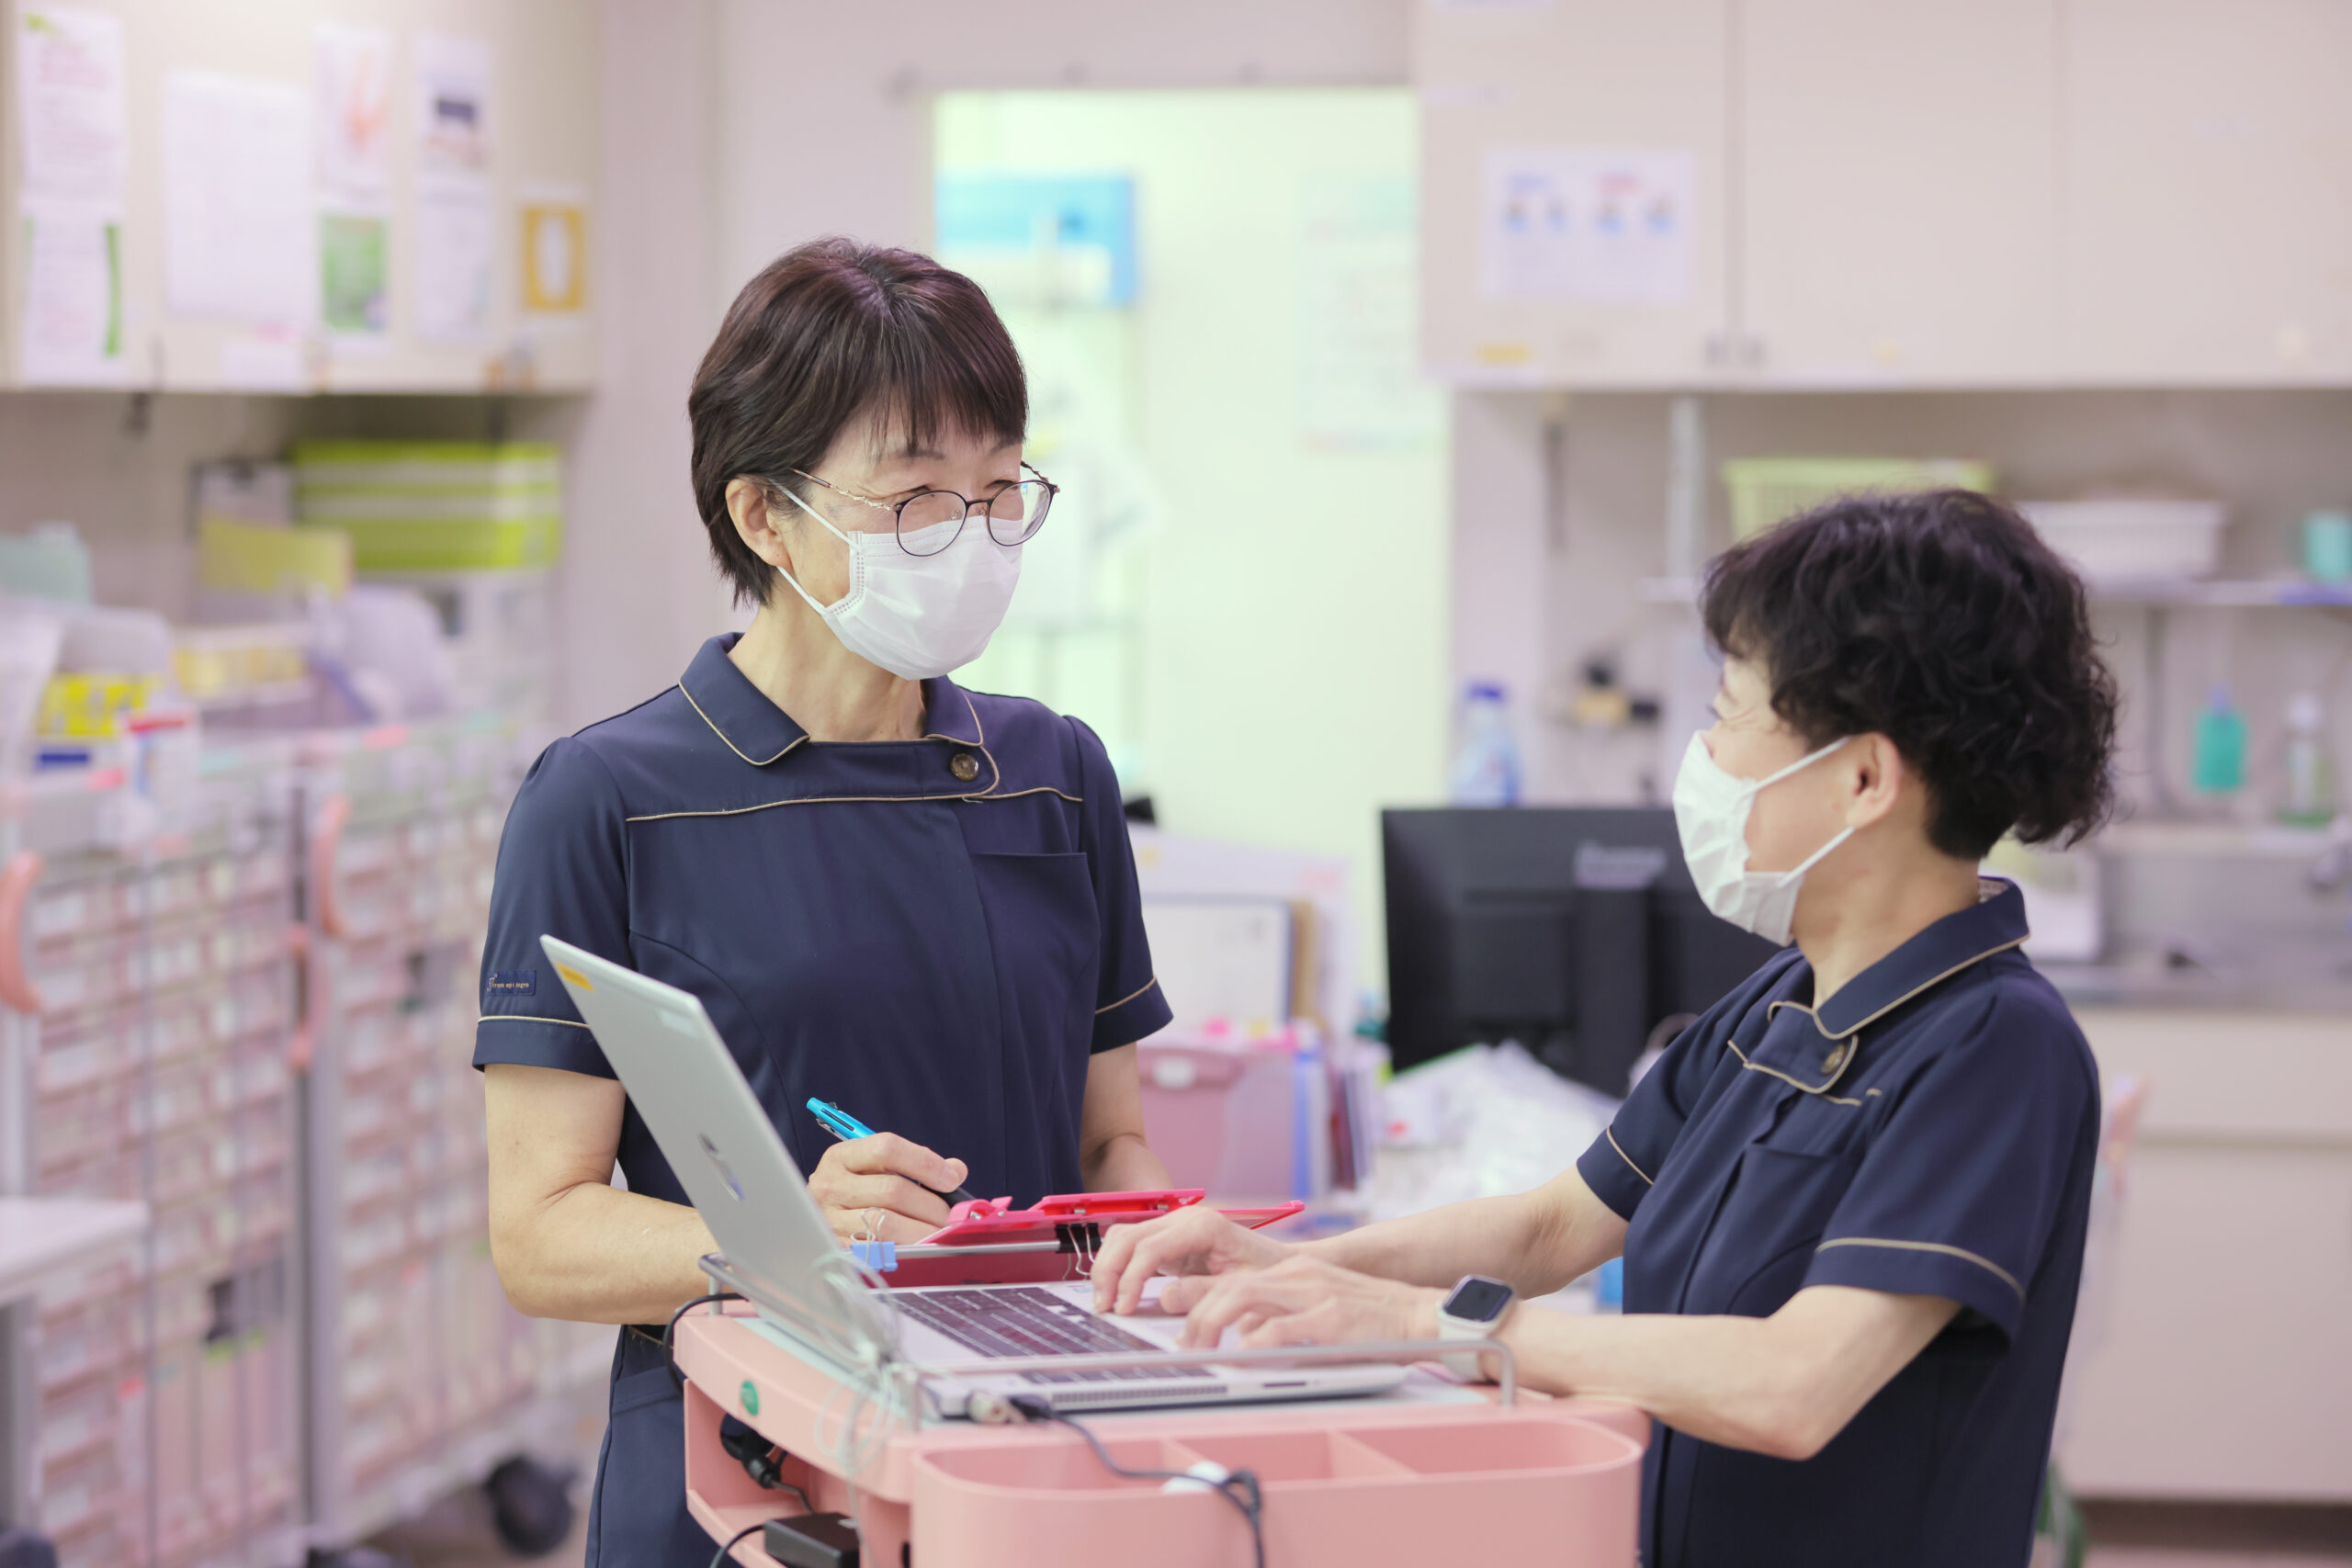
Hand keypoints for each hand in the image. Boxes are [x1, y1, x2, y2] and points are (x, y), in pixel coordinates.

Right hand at [806, 1134, 968, 1243]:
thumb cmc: (855, 1190)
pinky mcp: (834, 1249)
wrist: (808, 1219)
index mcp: (841, 1156)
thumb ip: (914, 1164)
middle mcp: (830, 1185)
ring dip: (922, 1231)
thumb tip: (956, 1171)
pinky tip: (917, 1249)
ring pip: (886, 1225)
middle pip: (892, 1190)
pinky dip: (904, 1250)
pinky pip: (877, 1252)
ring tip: (938, 1233)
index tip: (951, 1178)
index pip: (886, 1149)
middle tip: (950, 1216)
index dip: (924, 1162)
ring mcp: (828, 1220)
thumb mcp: (875, 1168)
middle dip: (930, 1205)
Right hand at [1090, 1204, 1291, 1315]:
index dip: (1130, 1278)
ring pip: (1123, 1237)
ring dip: (1108, 1267)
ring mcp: (1174, 1226)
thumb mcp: (1241, 1287)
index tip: (1124, 1308)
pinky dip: (1118, 1266)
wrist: (1280, 1265)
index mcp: (1202, 1226)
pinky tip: (1116, 1291)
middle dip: (1110, 1271)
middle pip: (1128, 1237)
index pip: (1149, 1248)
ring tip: (1105, 1301)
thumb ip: (1204, 1292)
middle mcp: (1183, 1220)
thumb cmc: (1265, 1273)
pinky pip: (1132, 1246)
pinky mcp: (1169, 1240)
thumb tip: (1165, 1298)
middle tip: (1104, 1306)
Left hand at [1171, 1254, 1442, 1352]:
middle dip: (1196, 1315)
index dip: (1198, 1296)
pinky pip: (1280, 1329)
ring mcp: (1314, 1294)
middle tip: (1184, 1346)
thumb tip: (1243, 1336)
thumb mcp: (1319, 1307)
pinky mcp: (1330, 1318)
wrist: (1421, 1314)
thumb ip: (1282, 1315)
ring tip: (1200, 1351)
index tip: (1178, 1320)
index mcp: (1293, 1272)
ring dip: (1212, 1325)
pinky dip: (1254, 1344)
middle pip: (1229, 1286)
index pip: (1232, 1276)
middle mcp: (1298, 1276)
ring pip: (1244, 1298)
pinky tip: (1240, 1359)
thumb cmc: (1371, 1320)